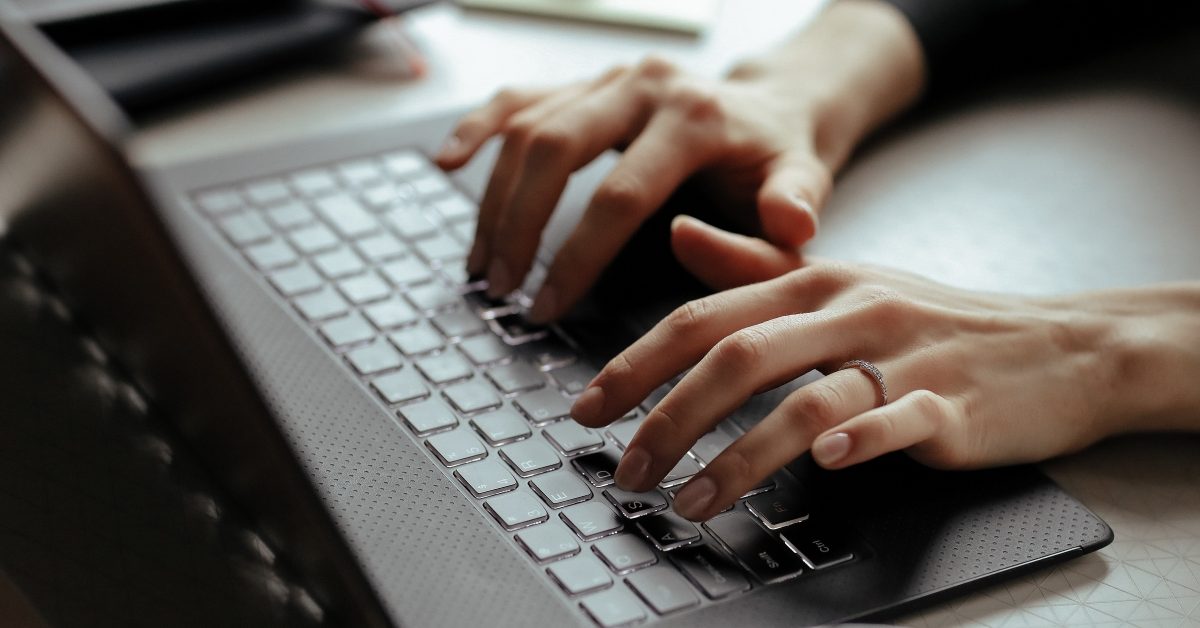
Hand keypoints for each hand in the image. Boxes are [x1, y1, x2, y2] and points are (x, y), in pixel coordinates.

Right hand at [436, 1, 925, 321]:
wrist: (774, 105)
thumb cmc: (782, 158)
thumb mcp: (804, 186)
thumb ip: (789, 213)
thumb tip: (745, 230)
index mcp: (696, 116)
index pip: (619, 194)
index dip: (575, 257)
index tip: (547, 308)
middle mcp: (645, 85)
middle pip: (555, 149)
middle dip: (518, 226)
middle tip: (500, 288)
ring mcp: (609, 78)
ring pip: (528, 127)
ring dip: (494, 198)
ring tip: (482, 263)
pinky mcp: (587, 82)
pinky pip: (519, 98)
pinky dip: (479, 128)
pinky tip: (448, 161)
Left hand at [570, 220, 1199, 520]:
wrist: (1061, 344)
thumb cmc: (936, 319)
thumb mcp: (843, 282)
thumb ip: (756, 266)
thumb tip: (677, 235)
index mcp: (814, 282)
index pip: (704, 317)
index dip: (636, 363)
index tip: (586, 410)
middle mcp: (850, 310)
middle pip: (738, 357)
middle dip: (668, 416)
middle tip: (626, 469)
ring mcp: (903, 356)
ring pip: (805, 399)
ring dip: (738, 455)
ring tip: (689, 501)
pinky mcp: (953, 403)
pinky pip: (898, 419)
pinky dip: (859, 440)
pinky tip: (825, 466)